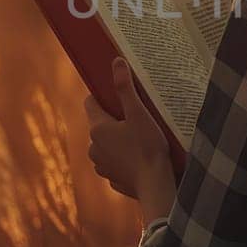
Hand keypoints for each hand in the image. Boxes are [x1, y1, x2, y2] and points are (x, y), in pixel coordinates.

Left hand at [84, 58, 173, 206]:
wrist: (156, 185)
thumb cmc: (148, 147)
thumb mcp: (139, 113)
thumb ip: (126, 88)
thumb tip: (116, 62)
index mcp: (97, 128)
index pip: (90, 103)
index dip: (102, 96)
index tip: (117, 94)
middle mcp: (93, 147)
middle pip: (100, 125)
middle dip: (114, 120)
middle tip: (136, 117)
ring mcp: (101, 165)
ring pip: (106, 145)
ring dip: (118, 141)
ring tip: (140, 139)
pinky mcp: (112, 179)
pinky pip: (115, 163)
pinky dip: (124, 159)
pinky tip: (140, 158)